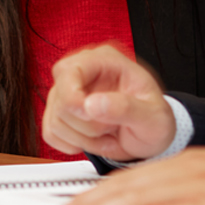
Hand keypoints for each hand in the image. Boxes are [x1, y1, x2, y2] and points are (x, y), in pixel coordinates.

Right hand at [42, 44, 176, 160]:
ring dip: (82, 138)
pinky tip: (93, 140)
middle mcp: (82, 72)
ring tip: (107, 135)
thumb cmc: (154, 119)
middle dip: (86, 124)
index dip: (73, 97)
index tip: (90, 115)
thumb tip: (92, 104)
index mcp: (105, 60)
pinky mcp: (60, 113)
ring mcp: (67, 92)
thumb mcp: (153, 116)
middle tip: (111, 128)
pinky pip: (50, 133)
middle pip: (60, 99)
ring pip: (54, 120)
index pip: (69, 70)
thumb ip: (126, 108)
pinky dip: (72, 144)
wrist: (150, 136)